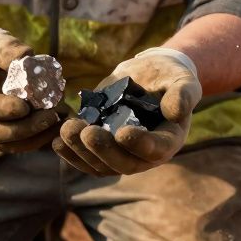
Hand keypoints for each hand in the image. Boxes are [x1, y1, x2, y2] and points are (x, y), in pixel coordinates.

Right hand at [0, 20, 63, 152]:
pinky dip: (37, 139)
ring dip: (33, 138)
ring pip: (4, 144)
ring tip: (59, 123)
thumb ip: (5, 47)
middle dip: (22, 129)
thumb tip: (28, 56)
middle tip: (50, 116)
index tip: (24, 106)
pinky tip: (58, 128)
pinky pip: (16, 144)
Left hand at [53, 48, 201, 176]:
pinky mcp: (100, 148)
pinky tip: (57, 142)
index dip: (140, 145)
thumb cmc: (169, 77)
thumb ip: (183, 94)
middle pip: (123, 164)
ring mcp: (120, 154)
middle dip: (103, 150)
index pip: (156, 150)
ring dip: (81, 151)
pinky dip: (70, 153)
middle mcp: (143, 154)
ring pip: (99, 164)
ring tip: (67, 129)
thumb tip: (175, 112)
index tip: (123, 133)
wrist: (148, 76)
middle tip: (87, 132)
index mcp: (168, 141)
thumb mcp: (182, 80)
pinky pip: (84, 159)